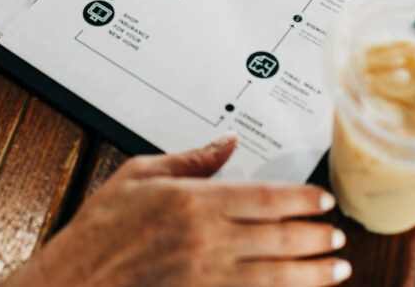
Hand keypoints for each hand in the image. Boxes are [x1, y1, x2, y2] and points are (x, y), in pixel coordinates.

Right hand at [4, 134, 349, 286]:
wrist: (76, 280)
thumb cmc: (102, 229)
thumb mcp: (139, 174)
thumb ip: (189, 159)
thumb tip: (226, 142)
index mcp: (194, 202)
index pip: (265, 198)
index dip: (302, 199)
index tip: (323, 200)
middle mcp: (207, 241)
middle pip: (279, 237)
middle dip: (316, 237)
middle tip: (338, 236)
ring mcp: (206, 277)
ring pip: (275, 275)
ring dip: (312, 273)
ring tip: (338, 269)